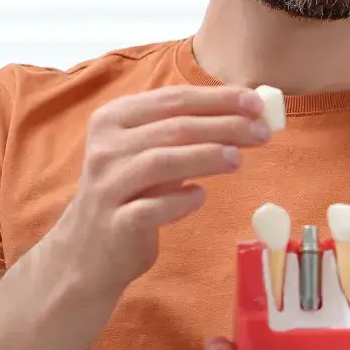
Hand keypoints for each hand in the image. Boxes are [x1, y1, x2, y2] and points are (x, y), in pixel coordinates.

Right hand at [45, 84, 271, 298]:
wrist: (87, 251)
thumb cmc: (130, 194)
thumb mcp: (147, 154)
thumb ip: (184, 133)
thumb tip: (245, 114)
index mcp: (114, 119)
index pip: (173, 99)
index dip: (218, 98)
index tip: (256, 102)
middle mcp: (106, 148)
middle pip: (174, 127)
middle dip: (224, 125)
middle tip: (262, 131)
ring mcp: (107, 186)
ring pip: (162, 161)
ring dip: (206, 156)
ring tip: (239, 158)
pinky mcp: (115, 223)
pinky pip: (152, 207)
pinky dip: (180, 200)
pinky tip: (201, 196)